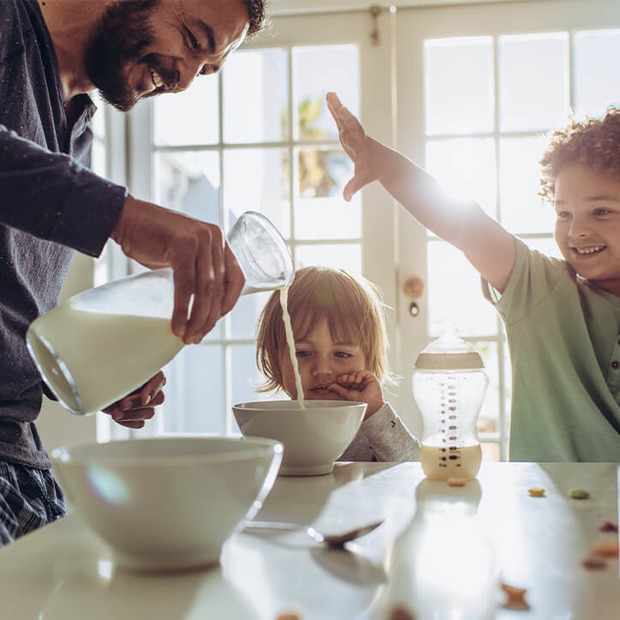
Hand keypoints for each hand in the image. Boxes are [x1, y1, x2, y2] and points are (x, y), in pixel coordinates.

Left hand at [102, 371, 165, 428]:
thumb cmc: (106, 372)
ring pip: (149, 413)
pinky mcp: (138, 415)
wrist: (95, 383)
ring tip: (115, 413)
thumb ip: (124, 374)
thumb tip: (130, 374)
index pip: (160, 380)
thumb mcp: (114, 370)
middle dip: (137, 404)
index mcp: (149, 372)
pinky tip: (117, 416)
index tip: (143, 400)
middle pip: (157, 399)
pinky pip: (140, 423)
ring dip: (131, 415)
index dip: (153, 390)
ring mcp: (147, 403)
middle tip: (122, 404)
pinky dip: (128, 421)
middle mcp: (151, 387)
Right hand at [111, 195, 244, 343]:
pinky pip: (186, 286)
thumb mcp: (185, 253)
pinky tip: (178, 325)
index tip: (214, 321)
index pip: (236, 278)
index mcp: (219, 240)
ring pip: (206, 289)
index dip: (228, 304)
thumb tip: (205, 306)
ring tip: (188, 336)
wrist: (126, 217)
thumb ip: (198, 271)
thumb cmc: (153, 238)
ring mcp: (200, 240)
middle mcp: (214, 238)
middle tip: (197, 337)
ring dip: (198, 318)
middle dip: (210, 317)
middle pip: (220, 287)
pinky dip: (182, 309)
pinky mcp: (183, 246)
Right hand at [326, 92, 383, 201]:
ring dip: (336, 106)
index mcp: (361, 144)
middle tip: (333, 97)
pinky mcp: (350, 133)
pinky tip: (329, 102)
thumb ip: (353, 187)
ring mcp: (354, 133)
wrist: (386, 162)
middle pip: (347, 121)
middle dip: (340, 111)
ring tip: (329, 93)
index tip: (342, 111)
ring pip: (343, 118)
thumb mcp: (363, 179)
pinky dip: (335, 111)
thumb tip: (346, 200)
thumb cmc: (374, 171)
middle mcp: (357, 136)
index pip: (353, 132)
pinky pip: (341, 120)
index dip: (347, 121)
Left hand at [328, 370, 384, 419]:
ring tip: (352, 381)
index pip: (346, 381)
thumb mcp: (347, 395)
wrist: (370, 405)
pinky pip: (363, 372)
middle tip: (344, 380)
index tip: (339, 380)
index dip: (342, 379)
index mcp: (353, 389)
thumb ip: (338, 389)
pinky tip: (358, 381)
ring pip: (356, 373)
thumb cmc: (360, 403)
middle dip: (346, 377)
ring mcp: (364, 381)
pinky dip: (359, 375)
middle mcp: (359, 385)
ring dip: (352, 376)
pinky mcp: (370, 378)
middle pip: (350, 376)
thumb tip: (330, 386)